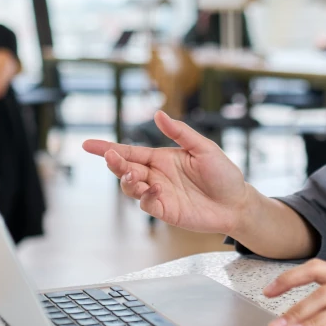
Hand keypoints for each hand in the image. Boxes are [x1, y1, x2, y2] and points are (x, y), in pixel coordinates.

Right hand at [82, 111, 250, 233]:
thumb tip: (158, 114)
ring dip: (127, 180)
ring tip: (133, 175)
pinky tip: (153, 189)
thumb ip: (180, 132)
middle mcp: (156, 175)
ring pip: (130, 187)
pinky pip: (147, 205)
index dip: (108, 148)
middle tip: (111, 158)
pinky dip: (145, 197)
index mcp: (161, 158)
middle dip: (114, 163)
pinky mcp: (165, 211)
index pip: (129, 151)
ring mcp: (159, 194)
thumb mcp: (204, 148)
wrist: (237, 203)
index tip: (88, 145)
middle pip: (125, 169)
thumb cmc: (223, 173)